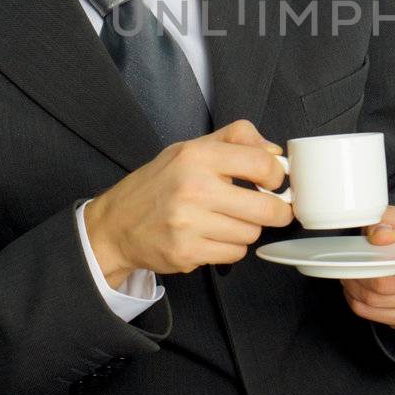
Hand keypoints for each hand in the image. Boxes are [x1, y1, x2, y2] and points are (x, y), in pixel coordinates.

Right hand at [83, 119, 293, 284]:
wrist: (116, 224)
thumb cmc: (157, 185)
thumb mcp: (190, 148)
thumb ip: (235, 140)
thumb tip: (274, 151)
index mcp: (197, 156)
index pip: (262, 163)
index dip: (277, 175)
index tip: (275, 181)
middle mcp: (193, 188)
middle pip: (266, 208)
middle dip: (276, 211)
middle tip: (272, 209)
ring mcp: (189, 223)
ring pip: (251, 233)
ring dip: (246, 229)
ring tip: (226, 220)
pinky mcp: (187, 252)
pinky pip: (234, 254)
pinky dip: (230, 248)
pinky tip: (213, 236)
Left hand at [341, 205, 394, 327]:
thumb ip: (387, 220)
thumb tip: (380, 237)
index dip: (378, 261)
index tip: (362, 255)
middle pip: (387, 285)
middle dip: (360, 277)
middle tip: (347, 267)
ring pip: (381, 303)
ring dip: (357, 292)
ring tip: (350, 277)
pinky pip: (383, 318)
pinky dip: (364, 306)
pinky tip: (358, 292)